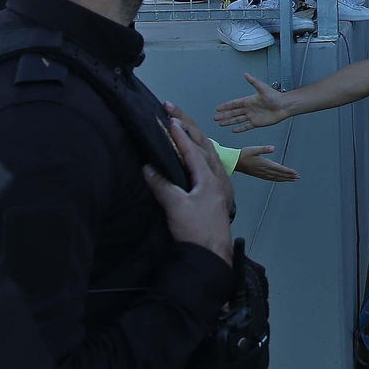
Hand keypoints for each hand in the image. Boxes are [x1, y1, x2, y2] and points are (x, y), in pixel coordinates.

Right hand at [143, 117, 235, 264]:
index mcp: (209, 177)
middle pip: (204, 146)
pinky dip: (202, 155)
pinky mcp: (218, 196)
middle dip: (189, 128)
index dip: (180, 134)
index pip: (192, 149)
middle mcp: (218, 178)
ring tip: (185, 128)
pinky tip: (197, 159)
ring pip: (210, 156)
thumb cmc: (195, 230)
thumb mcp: (175, 206)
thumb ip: (162, 185)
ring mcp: (220, 187)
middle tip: (174, 112)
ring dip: (197, 140)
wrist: (212, 255)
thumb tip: (147, 167)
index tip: (169, 118)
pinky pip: (211, 167)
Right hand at [215, 72, 290, 130]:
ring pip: (237, 120)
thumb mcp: (263, 88)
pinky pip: (246, 126)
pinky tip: (233, 130)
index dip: (226, 106)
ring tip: (221, 124)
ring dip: (229, 121)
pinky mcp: (257, 123)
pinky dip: (240, 128)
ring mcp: (252, 116)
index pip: (234, 104)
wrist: (284, 106)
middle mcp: (249, 109)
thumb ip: (253, 82)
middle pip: (233, 113)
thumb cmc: (275, 96)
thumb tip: (246, 74)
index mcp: (249, 100)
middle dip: (224, 115)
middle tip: (215, 118)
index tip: (218, 108)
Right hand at [235, 144, 299, 181]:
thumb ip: (264, 149)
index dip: (287, 171)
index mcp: (264, 164)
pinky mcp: (258, 174)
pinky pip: (270, 179)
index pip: (279, 168)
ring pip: (275, 178)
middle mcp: (264, 170)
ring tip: (292, 180)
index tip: (295, 173)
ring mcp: (261, 173)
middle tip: (297, 177)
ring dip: (284, 179)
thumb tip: (273, 148)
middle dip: (289, 176)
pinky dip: (277, 180)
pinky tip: (280, 180)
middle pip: (279, 175)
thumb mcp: (254, 149)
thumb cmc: (244, 154)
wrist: (234, 162)